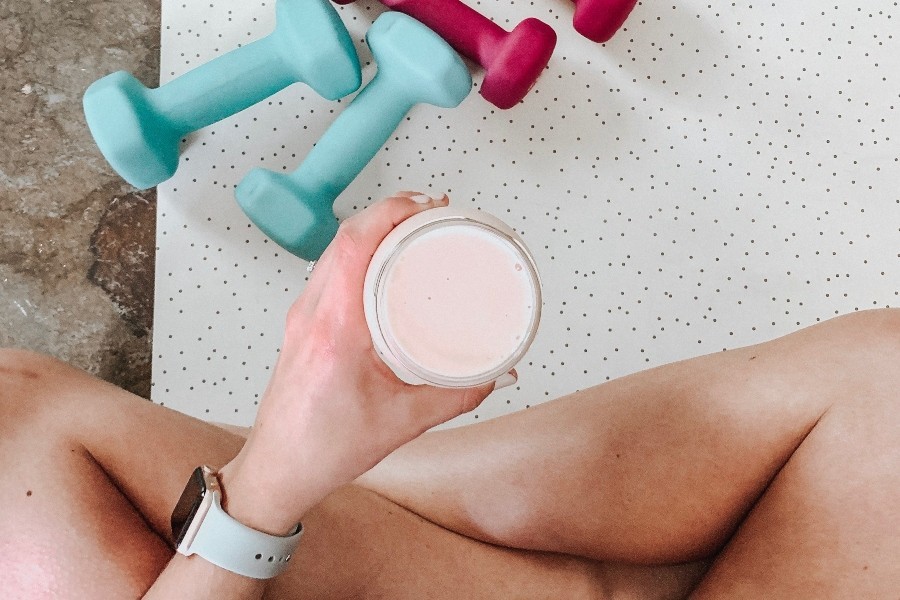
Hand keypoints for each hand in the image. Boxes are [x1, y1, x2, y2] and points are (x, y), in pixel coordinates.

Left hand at [218, 193, 496, 533]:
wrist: (280, 468)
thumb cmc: (322, 448)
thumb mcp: (404, 423)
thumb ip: (458, 396)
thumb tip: (496, 374)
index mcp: (334, 330)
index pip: (354, 245)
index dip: (390, 212)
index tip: (425, 206)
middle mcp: (312, 314)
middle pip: (344, 237)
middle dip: (389, 212)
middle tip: (429, 212)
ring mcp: (302, 316)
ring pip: (332, 250)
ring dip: (370, 230)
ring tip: (409, 228)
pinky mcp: (302, 324)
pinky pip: (328, 270)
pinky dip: (357, 253)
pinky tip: (380, 262)